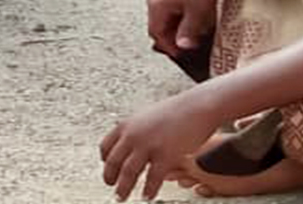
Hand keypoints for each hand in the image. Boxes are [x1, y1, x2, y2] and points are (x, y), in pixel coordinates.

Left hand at [99, 88, 223, 201]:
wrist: (197, 107)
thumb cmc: (175, 112)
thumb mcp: (147, 117)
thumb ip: (135, 131)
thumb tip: (129, 145)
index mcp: (127, 125)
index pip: (106, 146)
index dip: (105, 161)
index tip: (107, 169)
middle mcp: (134, 135)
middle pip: (113, 162)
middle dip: (110, 177)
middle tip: (111, 187)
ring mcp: (148, 145)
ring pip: (128, 172)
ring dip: (123, 188)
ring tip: (122, 197)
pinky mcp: (165, 155)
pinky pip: (153, 178)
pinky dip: (148, 190)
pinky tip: (147, 196)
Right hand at [145, 0, 221, 57]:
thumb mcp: (197, 14)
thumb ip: (188, 33)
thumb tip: (182, 46)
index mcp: (157, 6)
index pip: (157, 34)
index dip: (170, 46)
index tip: (183, 54)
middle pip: (160, 27)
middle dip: (174, 38)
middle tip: (190, 46)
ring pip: (168, 19)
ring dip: (179, 29)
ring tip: (196, 33)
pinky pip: (174, 10)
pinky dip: (183, 19)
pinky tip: (198, 20)